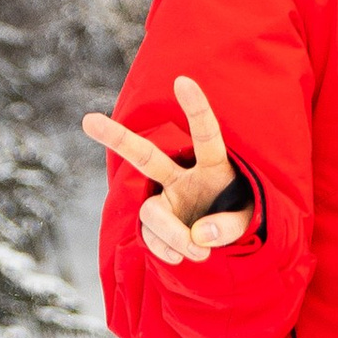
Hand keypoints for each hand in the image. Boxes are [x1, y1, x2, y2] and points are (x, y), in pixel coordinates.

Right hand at [81, 73, 250, 269]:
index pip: (206, 134)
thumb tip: (199, 236)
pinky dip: (166, 250)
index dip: (196, 108)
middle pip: (147, 156)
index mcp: (213, 165)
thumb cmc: (241, 214)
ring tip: (197, 252)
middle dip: (118, 139)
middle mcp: (183, 176)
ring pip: (151, 212)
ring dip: (171, 235)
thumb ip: (229, 226)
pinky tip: (181, 257)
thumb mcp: (249, 218)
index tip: (183, 80)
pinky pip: (151, 237)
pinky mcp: (156, 224)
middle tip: (88, 120)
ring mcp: (166, 199)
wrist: (228, 236)